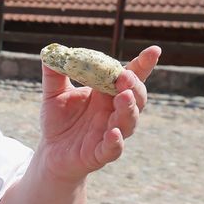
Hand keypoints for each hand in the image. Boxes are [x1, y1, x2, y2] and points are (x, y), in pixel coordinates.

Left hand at [37, 45, 160, 183]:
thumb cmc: (58, 121)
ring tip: (124, 97)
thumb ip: (54, 74)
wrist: (50, 152)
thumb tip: (50, 51)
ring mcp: (111, 133)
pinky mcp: (100, 153)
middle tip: (125, 76)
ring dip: (129, 109)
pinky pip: (113, 149)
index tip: (154, 50)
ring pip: (129, 122)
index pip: (130, 78)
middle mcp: (114, 112)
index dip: (143, 65)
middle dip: (134, 86)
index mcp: (107, 94)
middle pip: (136, 98)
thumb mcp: (53, 94)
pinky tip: (113, 132)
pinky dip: (116, 141)